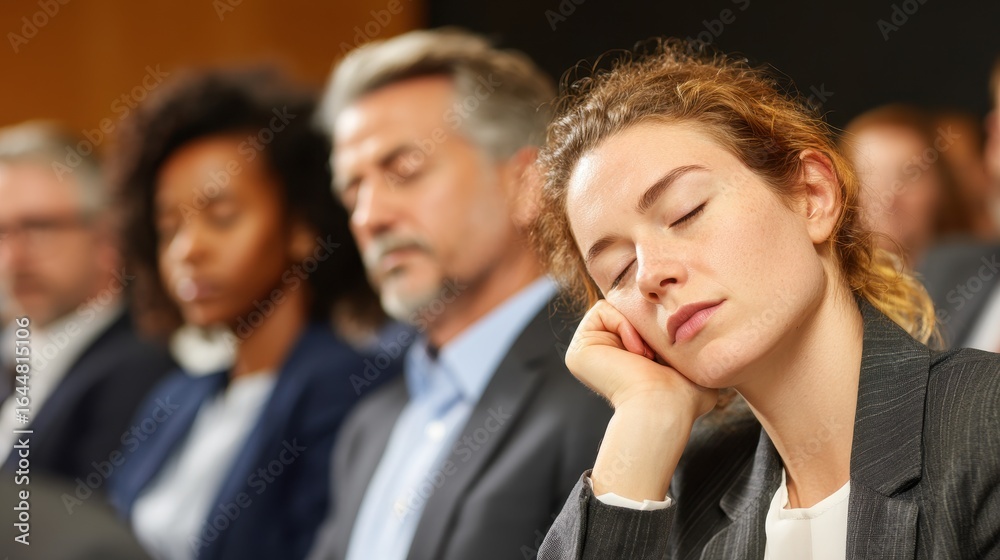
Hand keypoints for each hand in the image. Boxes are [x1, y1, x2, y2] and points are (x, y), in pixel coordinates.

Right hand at [566, 300, 718, 500]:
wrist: (663, 406)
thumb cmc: (683, 396)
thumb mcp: (689, 364)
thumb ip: (686, 346)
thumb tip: (692, 332)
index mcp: (623, 363)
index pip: (639, 323)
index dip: (655, 328)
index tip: (665, 355)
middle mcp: (603, 358)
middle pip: (625, 314)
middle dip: (644, 326)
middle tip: (656, 355)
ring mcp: (588, 353)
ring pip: (615, 310)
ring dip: (636, 328)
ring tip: (645, 356)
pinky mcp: (579, 350)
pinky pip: (602, 310)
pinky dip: (624, 325)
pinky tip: (635, 353)